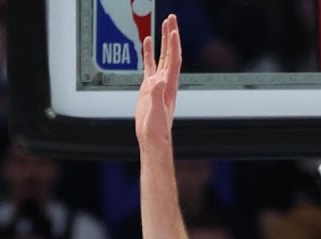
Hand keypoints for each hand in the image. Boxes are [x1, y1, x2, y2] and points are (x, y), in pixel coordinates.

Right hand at [135, 14, 181, 147]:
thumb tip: (159, 79)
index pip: (174, 59)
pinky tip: (146, 42)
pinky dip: (148, 52)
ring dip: (163, 40)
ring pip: (162, 56)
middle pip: (171, 53)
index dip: (174, 44)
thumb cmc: (156, 128)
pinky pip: (149, 65)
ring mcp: (157, 83)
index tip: (172, 29)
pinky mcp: (148, 87)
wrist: (152, 138)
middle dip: (171, 35)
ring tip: (163, 24)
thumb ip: (158, 94)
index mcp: (169, 85)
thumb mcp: (157, 111)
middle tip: (171, 18)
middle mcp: (165, 81)